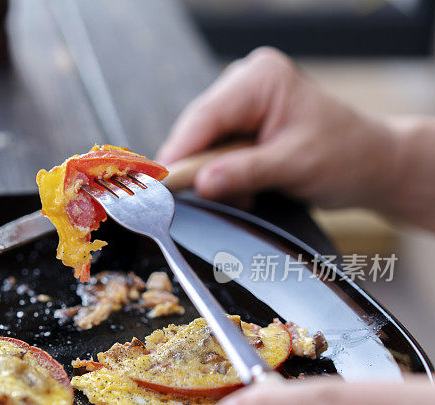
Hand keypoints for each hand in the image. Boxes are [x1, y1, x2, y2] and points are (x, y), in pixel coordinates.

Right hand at [156, 48, 404, 213]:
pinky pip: (213, 150)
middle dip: (199, 167)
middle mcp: (246, 81)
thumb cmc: (345, 157)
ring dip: (213, 174)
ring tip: (245, 195)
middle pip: (197, 129)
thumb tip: (200, 182)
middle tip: (204, 200)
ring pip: (202, 143)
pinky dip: (223, 175)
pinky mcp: (240, 121)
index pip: (205, 117)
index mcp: (261, 79)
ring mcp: (241, 100)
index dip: (179, 152)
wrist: (371, 165)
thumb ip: (244, 172)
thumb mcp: (294, 166)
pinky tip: (246, 188)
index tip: (158, 183)